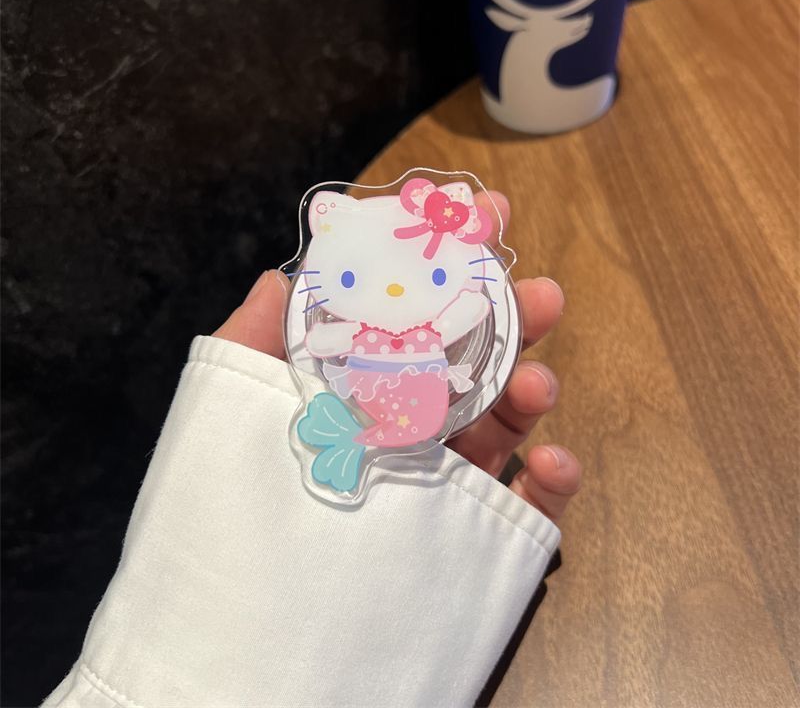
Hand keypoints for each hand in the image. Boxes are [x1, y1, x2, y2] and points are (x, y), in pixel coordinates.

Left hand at [215, 191, 580, 523]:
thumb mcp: (229, 409)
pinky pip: (524, 507)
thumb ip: (254, 338)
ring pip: (501, 423)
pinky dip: (551, 482)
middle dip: (506, 316)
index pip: (405, 313)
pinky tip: (552, 463)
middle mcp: (398, 425)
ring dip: (531, 390)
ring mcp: (436, 481)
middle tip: (538, 289)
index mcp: (351, 387)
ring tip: (539, 381)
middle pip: (465, 359)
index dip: (442, 261)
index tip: (477, 213)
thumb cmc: (232, 515)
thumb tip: (281, 273)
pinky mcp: (467, 538)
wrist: (249, 645)